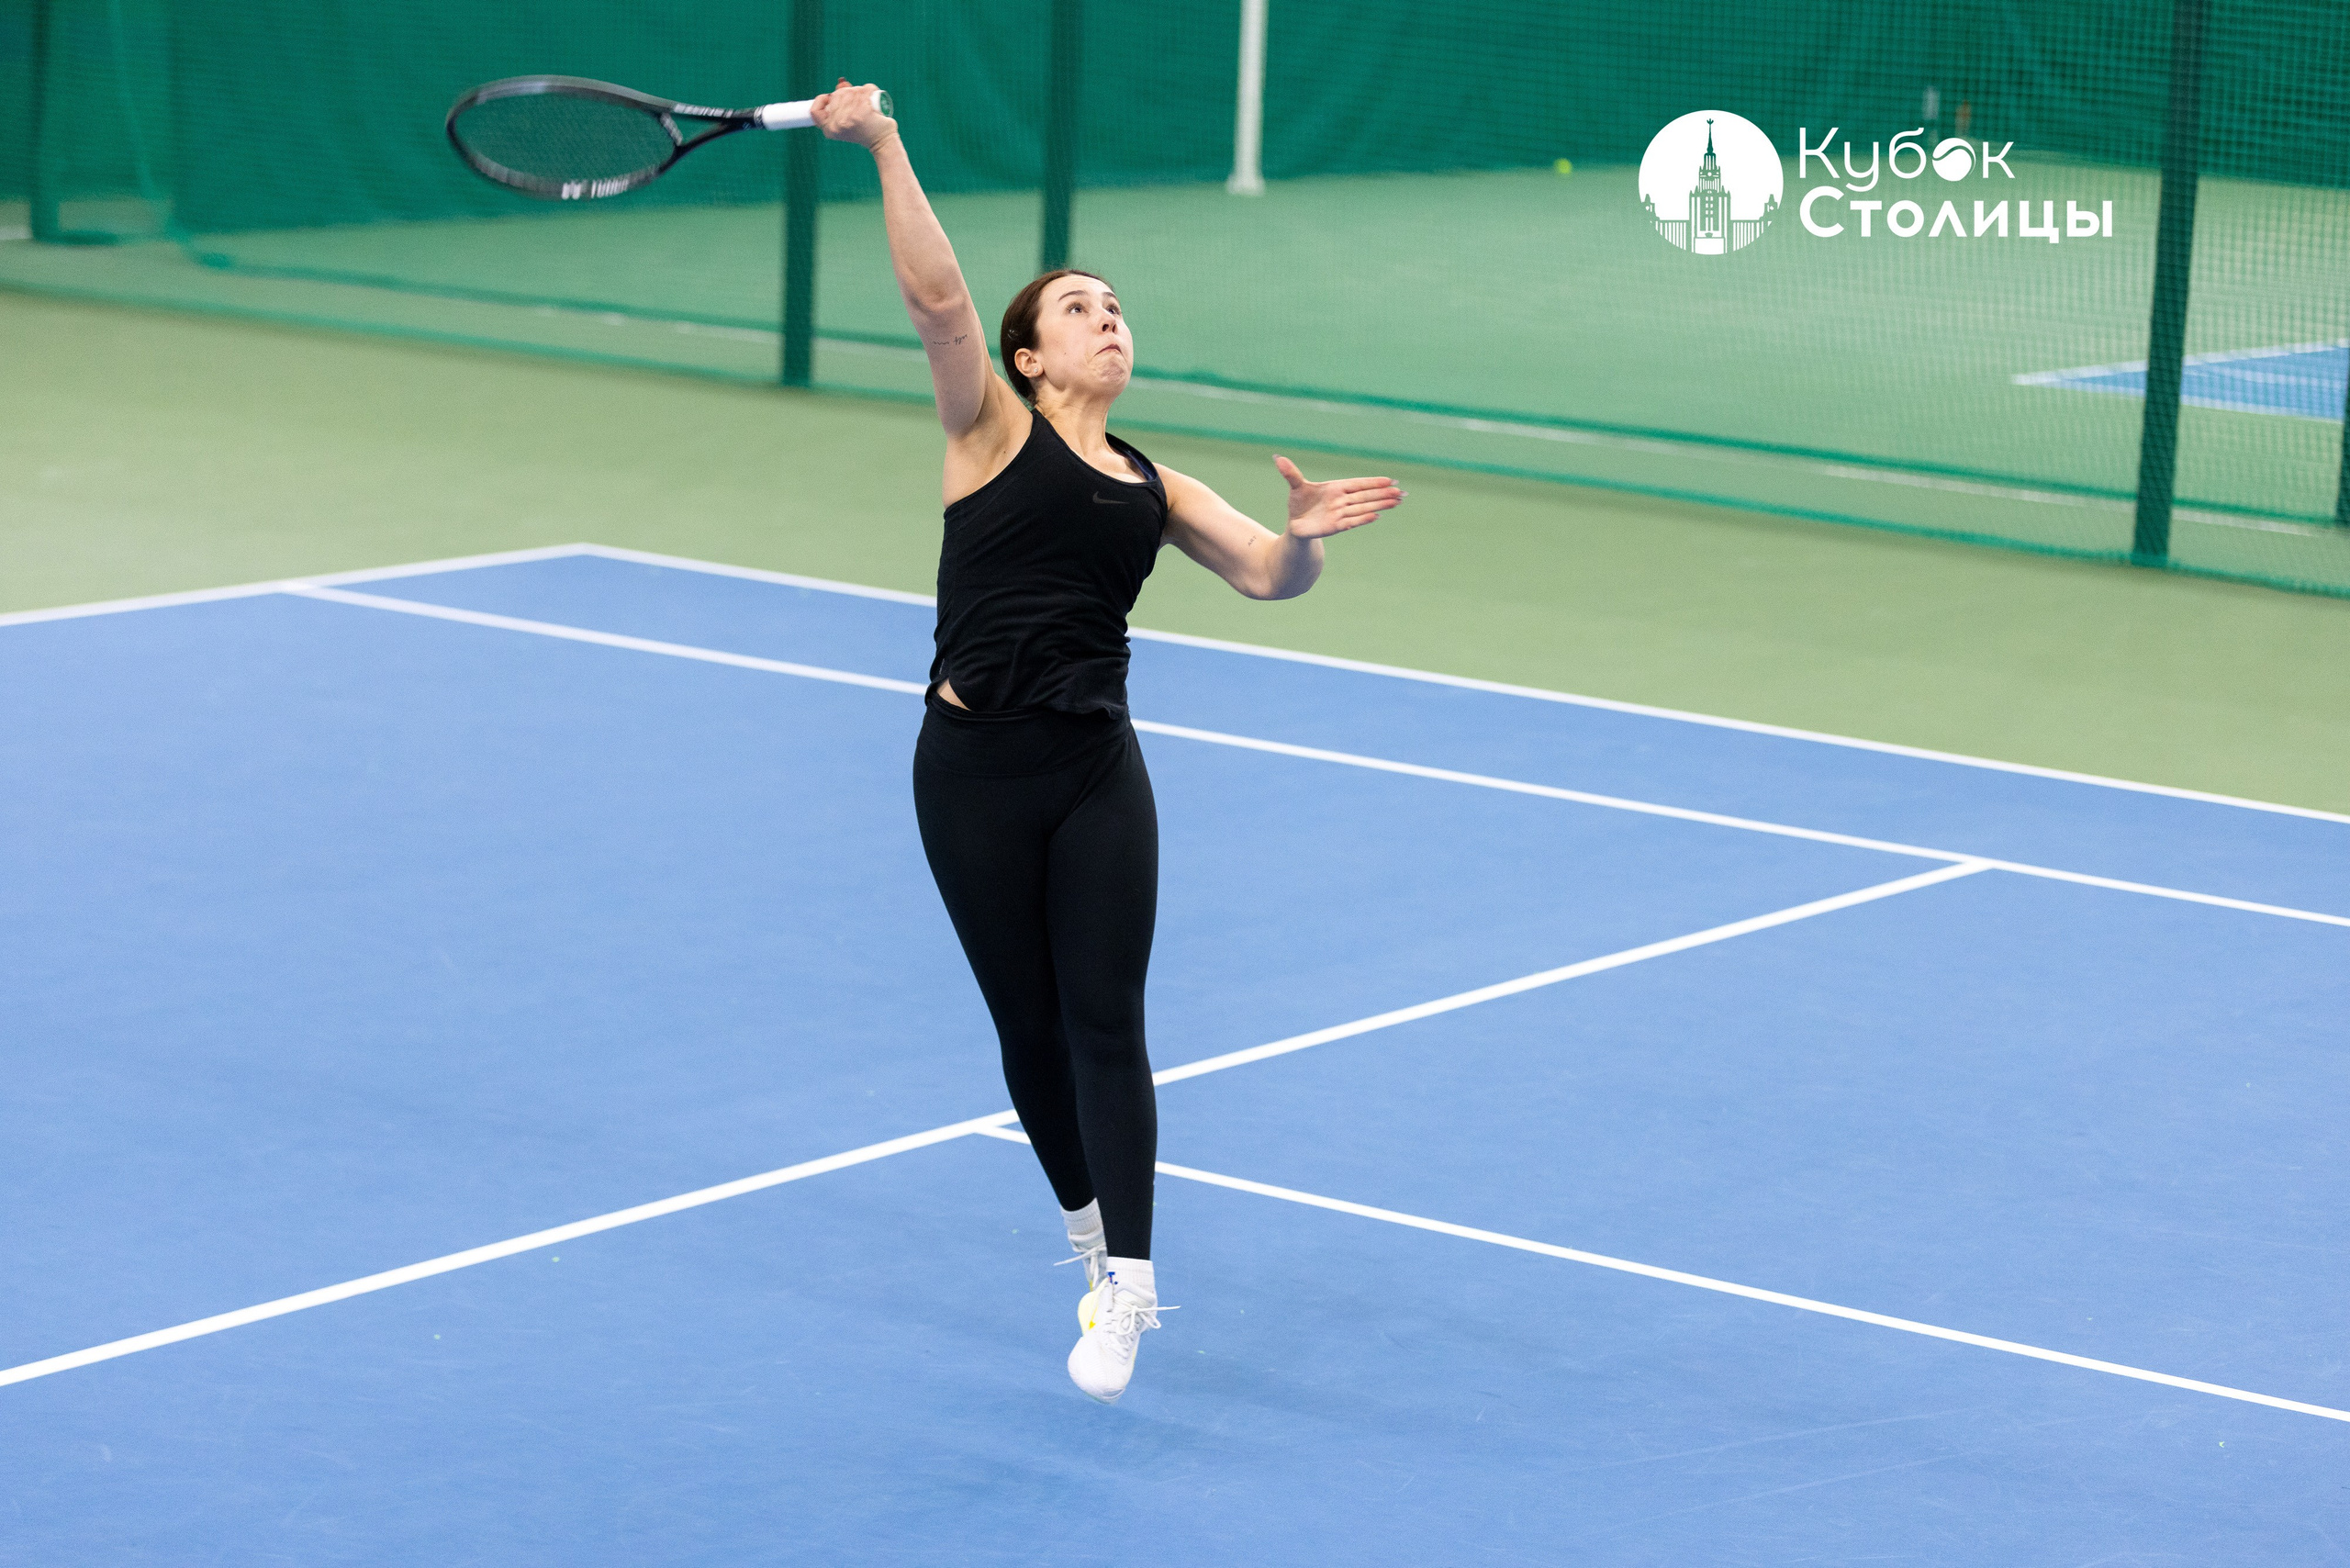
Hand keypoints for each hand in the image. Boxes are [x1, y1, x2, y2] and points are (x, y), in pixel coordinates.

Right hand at [810, 79, 895, 148]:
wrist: (882, 141)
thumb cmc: (864, 131)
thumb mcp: (845, 122)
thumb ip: (839, 105)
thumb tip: (841, 83)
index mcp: (830, 129)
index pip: (815, 111)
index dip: (821, 100)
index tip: (830, 97)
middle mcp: (837, 124)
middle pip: (835, 96)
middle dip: (846, 94)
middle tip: (857, 103)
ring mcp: (850, 117)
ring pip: (850, 91)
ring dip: (859, 92)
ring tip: (865, 103)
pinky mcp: (863, 111)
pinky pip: (864, 90)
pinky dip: (870, 90)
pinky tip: (872, 98)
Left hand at [1275, 456, 1404, 539]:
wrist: (1296, 525)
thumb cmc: (1299, 504)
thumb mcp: (1295, 486)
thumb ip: (1290, 473)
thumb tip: (1277, 457)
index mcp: (1336, 488)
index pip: (1358, 484)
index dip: (1373, 482)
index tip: (1390, 480)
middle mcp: (1341, 501)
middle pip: (1365, 496)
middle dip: (1383, 494)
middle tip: (1402, 491)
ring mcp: (1340, 514)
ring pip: (1363, 508)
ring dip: (1380, 505)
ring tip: (1397, 502)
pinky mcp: (1335, 527)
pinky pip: (1351, 521)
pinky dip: (1363, 519)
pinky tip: (1377, 516)